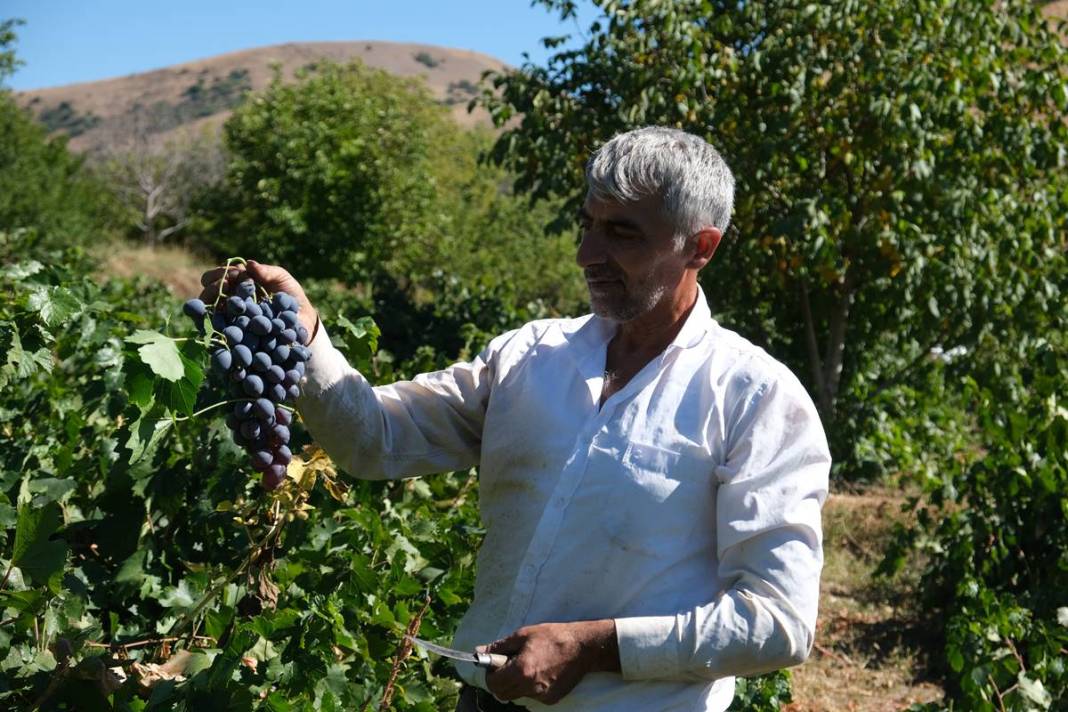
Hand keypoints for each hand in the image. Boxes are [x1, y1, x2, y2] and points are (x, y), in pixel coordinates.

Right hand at [199, 260, 318, 337]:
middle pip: (210, 293)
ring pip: (211, 310)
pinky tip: (218, 321)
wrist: (302, 321)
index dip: (220, 274)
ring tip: (221, 302)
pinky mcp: (234, 334)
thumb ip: (267, 271)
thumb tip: (248, 263)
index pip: (220, 276)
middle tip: (223, 287)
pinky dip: (215, 324)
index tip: (229, 275)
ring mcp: (230, 317)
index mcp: (238, 283)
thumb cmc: (291, 296)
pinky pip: (218, 329)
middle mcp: (230, 299)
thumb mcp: (282, 279)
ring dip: (210, 305)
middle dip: (212, 288)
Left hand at [482, 620, 618, 704]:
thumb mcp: (523, 635)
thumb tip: (479, 651)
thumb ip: (499, 646)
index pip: (493, 683)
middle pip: (502, 694)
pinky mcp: (551, 699)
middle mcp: (530, 687)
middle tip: (509, 666)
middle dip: (500, 681)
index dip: (490, 674)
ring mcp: (542, 695)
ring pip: (517, 695)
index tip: (495, 664)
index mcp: (521, 670)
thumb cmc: (552, 637)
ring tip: (528, 666)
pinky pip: (532, 696)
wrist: (582, 647)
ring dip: (516, 684)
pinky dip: (531, 687)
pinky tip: (541, 672)